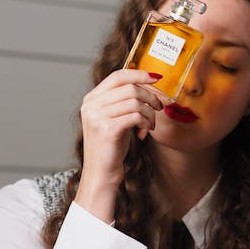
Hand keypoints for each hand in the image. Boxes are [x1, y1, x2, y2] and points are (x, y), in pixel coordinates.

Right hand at [75, 69, 162, 221]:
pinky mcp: (107, 129)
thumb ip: (124, 101)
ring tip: (149, 124)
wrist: (101, 174)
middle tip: (159, 107)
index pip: (117, 76)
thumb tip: (147, 82)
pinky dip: (146, 122)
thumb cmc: (111, 148)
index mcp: (91, 99)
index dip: (138, 74)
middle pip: (129, 88)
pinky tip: (144, 131)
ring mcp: (97, 117)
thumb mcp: (115, 119)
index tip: (156, 78)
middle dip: (150, 96)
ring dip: (149, 112)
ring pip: (135, 101)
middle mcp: (91, 105)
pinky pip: (136, 115)